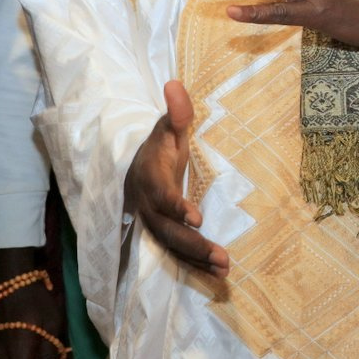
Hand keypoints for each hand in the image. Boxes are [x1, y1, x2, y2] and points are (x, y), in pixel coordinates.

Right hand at [123, 80, 227, 277]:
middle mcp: (148, 205)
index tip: (196, 217)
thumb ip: (176, 111)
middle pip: (168, 230)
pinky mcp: (161, 235)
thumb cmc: (158, 146)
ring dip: (197, 260)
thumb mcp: (166, 127)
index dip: (176, 206)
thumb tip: (175, 83)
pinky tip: (219, 275)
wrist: (133, 167)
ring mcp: (152, 224)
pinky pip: (176, 254)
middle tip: (222, 256)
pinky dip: (194, 266)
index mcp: (149, 177)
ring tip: (225, 269)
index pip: (161, 194)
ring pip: (172, 246)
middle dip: (194, 244)